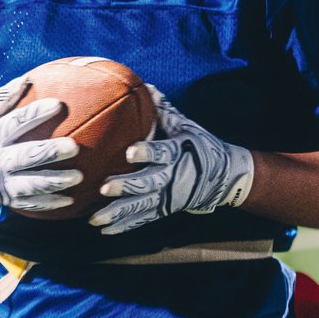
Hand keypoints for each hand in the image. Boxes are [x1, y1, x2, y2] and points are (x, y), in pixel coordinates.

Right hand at [0, 77, 81, 213]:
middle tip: (74, 147)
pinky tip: (70, 200)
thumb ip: (2, 100)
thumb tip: (27, 78)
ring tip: (79, 177)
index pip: (14, 123)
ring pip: (31, 184)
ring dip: (55, 181)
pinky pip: (29, 203)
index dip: (35, 113)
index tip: (58, 104)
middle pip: (25, 156)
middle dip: (49, 152)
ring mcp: (0, 183)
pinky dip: (49, 203)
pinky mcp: (5, 199)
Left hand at [89, 89, 254, 235]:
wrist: (224, 178)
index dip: (148, 152)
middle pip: (148, 184)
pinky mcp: (165, 209)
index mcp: (179, 154)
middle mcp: (173, 177)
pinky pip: (143, 219)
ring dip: (118, 213)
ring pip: (141, 207)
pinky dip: (124, 225)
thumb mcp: (186, 126)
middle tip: (104, 189)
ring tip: (95, 219)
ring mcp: (168, 197)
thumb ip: (164, 111)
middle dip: (126, 187)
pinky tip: (105, 230)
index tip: (130, 151)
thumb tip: (145, 87)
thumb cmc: (200, 146)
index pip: (164, 152)